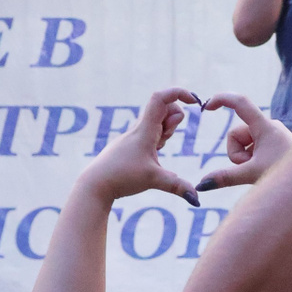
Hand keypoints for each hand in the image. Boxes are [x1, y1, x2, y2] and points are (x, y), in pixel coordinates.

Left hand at [80, 87, 203, 204]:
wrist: (95, 184)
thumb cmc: (121, 177)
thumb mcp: (153, 180)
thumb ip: (177, 187)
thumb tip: (197, 199)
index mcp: (145, 129)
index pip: (161, 98)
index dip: (179, 93)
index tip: (194, 101)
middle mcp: (140, 128)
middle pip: (164, 107)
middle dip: (176, 118)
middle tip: (168, 138)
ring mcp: (135, 136)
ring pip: (158, 120)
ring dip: (168, 128)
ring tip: (160, 147)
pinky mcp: (132, 145)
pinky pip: (151, 132)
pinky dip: (160, 137)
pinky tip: (156, 150)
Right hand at [193, 93, 291, 190]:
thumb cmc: (285, 174)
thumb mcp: (252, 174)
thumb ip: (226, 177)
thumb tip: (201, 185)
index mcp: (264, 126)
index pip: (240, 103)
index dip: (221, 100)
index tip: (207, 107)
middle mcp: (268, 125)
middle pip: (235, 134)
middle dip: (237, 154)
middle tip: (252, 167)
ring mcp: (271, 134)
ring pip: (243, 144)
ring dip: (245, 159)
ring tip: (261, 168)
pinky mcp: (273, 142)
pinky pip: (252, 147)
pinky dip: (252, 159)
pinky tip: (265, 167)